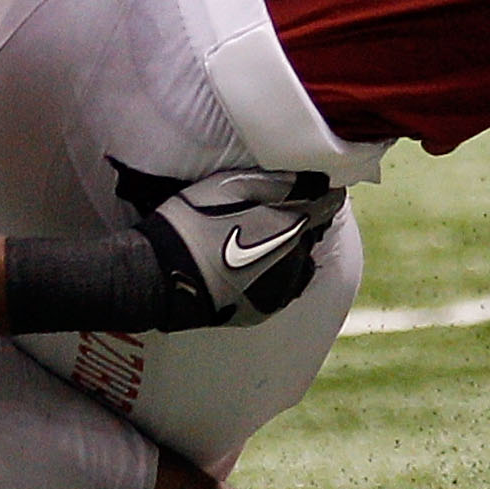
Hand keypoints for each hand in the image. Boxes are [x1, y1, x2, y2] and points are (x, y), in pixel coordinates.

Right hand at [131, 169, 345, 327]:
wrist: (161, 275)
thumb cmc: (193, 222)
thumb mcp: (232, 185)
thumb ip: (280, 182)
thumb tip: (315, 179)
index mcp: (293, 224)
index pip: (327, 203)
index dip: (320, 192)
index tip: (309, 186)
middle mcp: (297, 259)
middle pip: (312, 233)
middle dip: (300, 221)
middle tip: (270, 213)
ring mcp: (282, 289)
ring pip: (300, 262)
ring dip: (290, 251)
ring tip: (258, 243)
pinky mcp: (264, 309)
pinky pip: (283, 288)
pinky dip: (275, 276)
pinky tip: (250, 269)